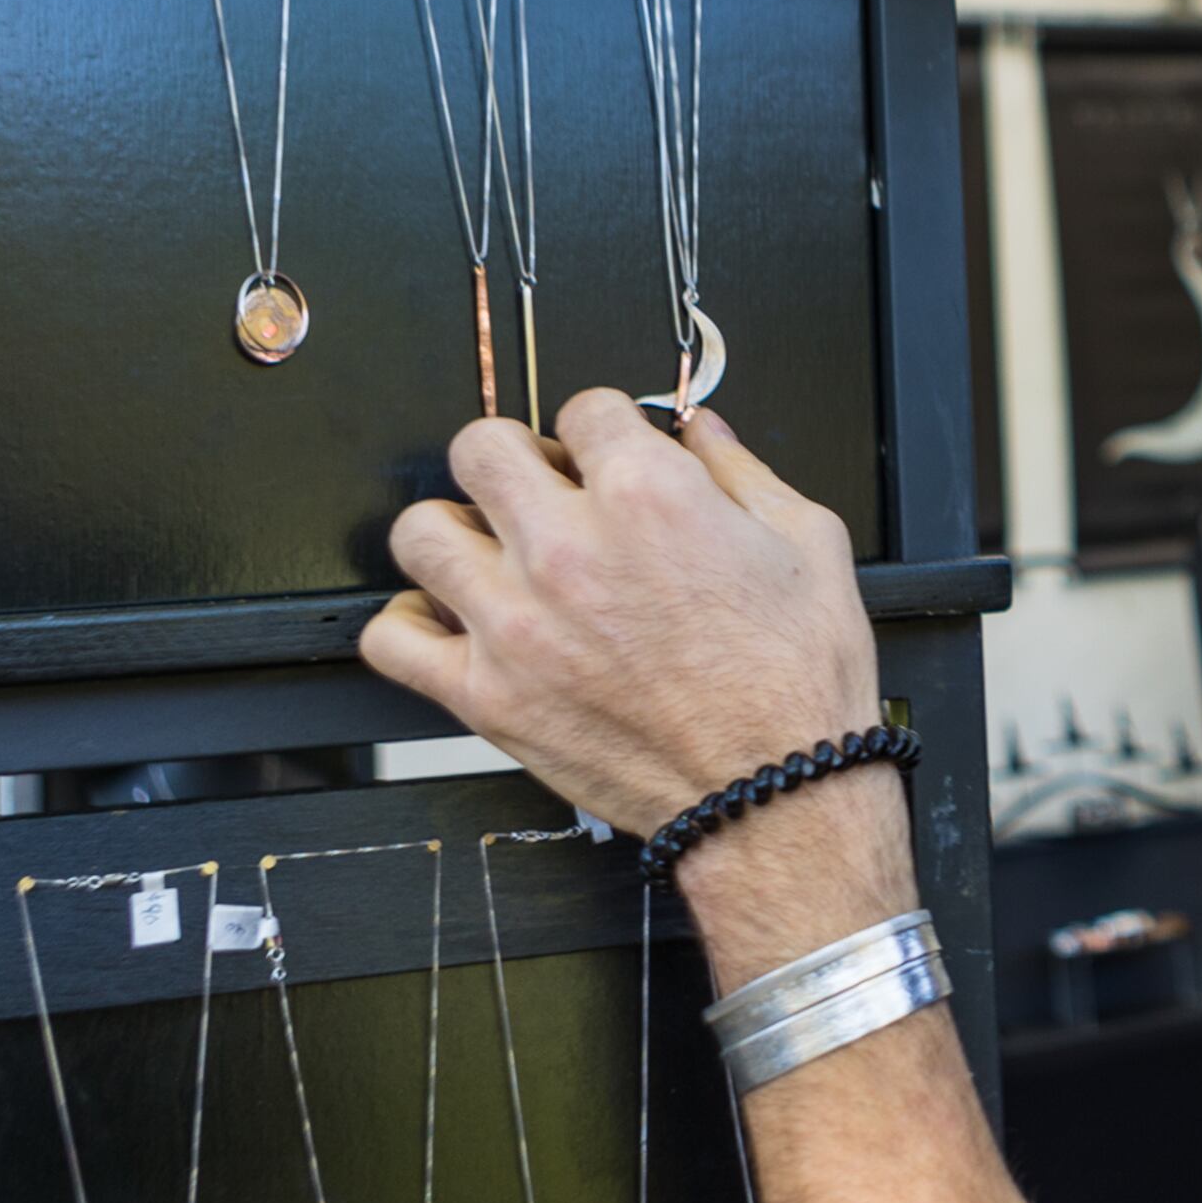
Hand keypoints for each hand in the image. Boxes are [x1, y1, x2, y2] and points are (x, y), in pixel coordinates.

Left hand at [360, 391, 881, 853]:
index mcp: (648, 496)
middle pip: (482, 446)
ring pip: (421, 531)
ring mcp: (515, 624)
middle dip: (518, 456)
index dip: (608, 429)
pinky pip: (392, 639)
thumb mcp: (809, 543)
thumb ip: (743, 471)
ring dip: (458, 530)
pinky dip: (412, 624)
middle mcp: (568, 550)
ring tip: (495, 552)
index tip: (614, 455)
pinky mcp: (486, 697)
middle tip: (546, 490)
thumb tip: (704, 433)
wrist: (772, 794)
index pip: (586, 408)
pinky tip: (457, 622)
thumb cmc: (796, 682)